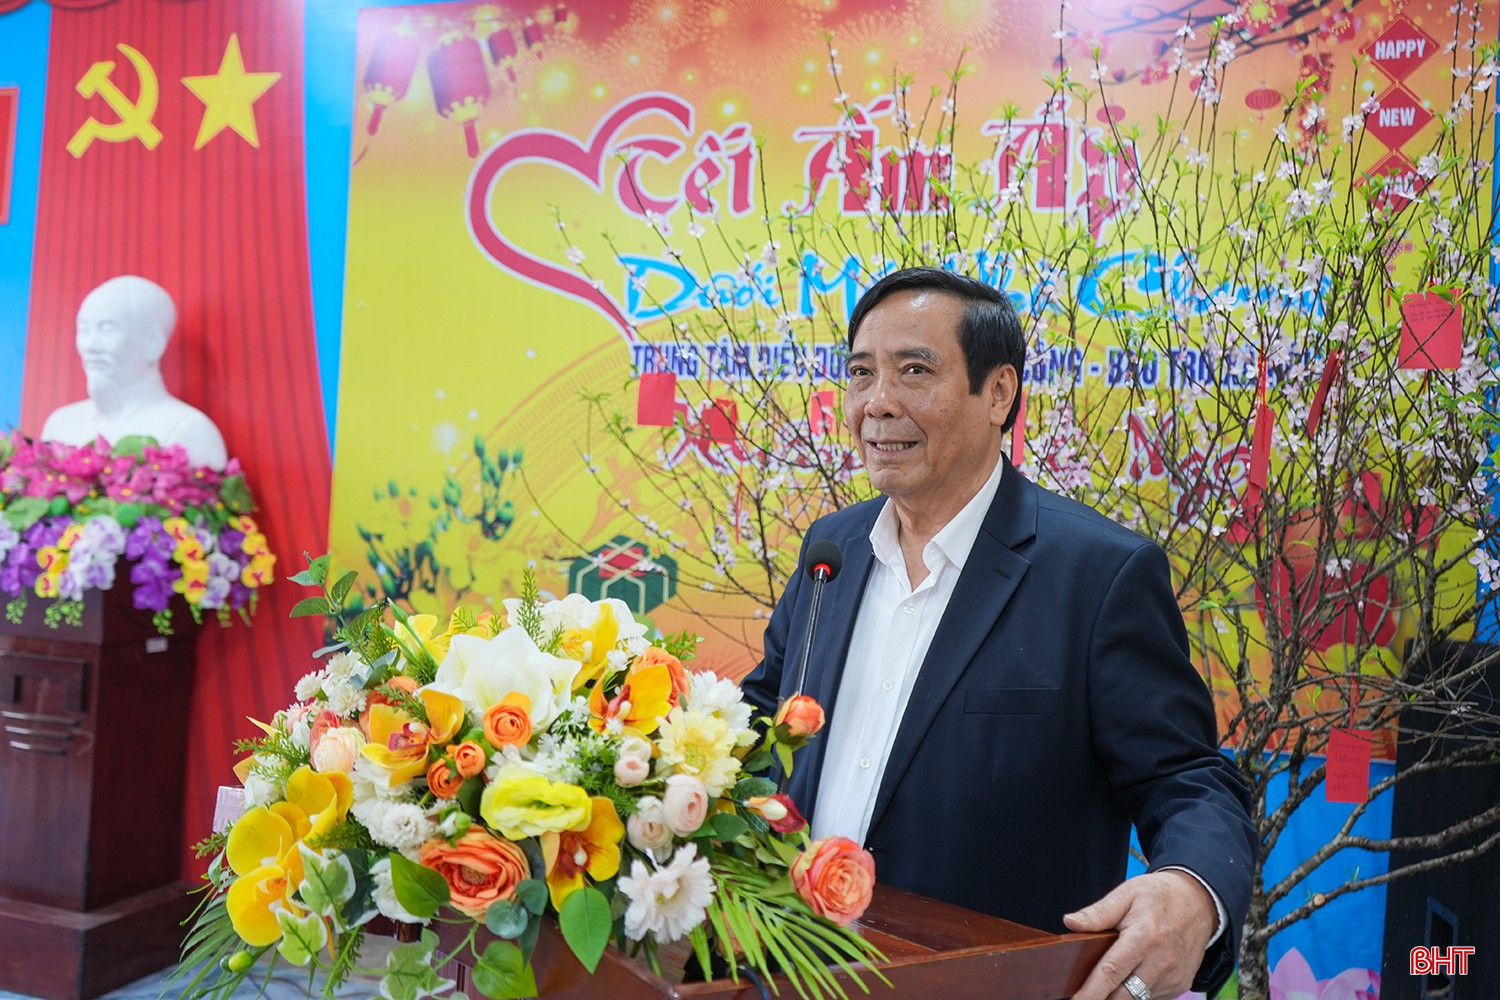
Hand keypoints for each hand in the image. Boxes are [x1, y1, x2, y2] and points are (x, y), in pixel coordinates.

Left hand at [1062, 870, 1215, 999]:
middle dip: (1101, 998)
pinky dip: (1136, 994)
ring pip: (1137, 999)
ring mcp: (1173, 977)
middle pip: (1123, 995)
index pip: (1111, 972)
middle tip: (1083, 993)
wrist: (1200, 900)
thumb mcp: (1126, 894)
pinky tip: (1129, 978)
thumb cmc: (1159, 895)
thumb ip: (1098, 913)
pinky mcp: (1180, 984)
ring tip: (1105, 983)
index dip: (1090, 992)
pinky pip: (1152, 998)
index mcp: (1143, 937)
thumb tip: (1070, 922)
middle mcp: (1160, 962)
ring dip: (1119, 995)